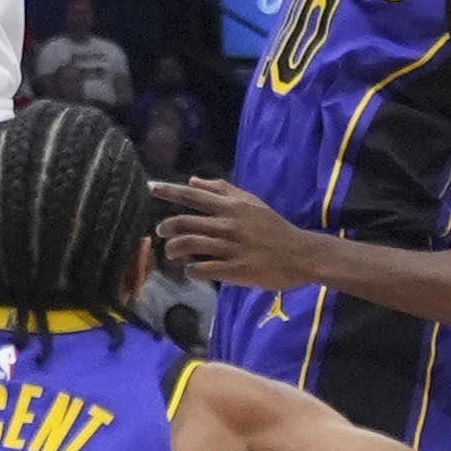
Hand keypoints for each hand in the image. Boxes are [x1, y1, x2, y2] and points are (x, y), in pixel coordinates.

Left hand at [151, 176, 322, 289]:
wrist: (300, 254)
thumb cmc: (273, 227)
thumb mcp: (250, 202)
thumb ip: (222, 190)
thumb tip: (193, 180)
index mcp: (231, 207)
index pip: (194, 196)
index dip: (170, 191)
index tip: (151, 188)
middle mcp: (228, 225)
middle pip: (186, 222)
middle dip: (167, 227)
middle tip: (160, 232)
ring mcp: (230, 248)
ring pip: (190, 245)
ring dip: (174, 249)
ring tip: (171, 253)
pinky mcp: (235, 270)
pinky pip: (203, 269)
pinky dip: (191, 270)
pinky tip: (190, 271)